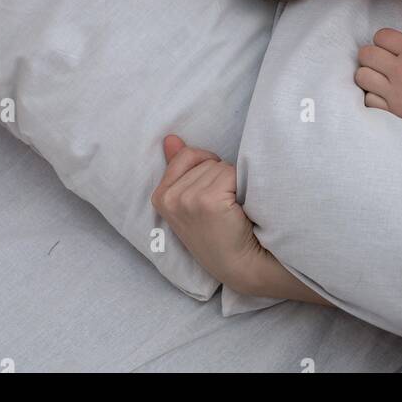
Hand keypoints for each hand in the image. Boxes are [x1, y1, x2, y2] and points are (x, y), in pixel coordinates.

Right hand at [151, 134, 265, 293]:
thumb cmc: (219, 231)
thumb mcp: (192, 200)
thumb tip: (171, 138)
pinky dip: (241, 188)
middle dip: (220, 178)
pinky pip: (232, 174)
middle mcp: (169, 198)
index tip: (213, 195)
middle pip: (206, 161)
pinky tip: (237, 211)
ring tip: (230, 211)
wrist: (239, 263)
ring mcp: (187, 199)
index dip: (208, 168)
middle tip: (223, 208)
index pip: (187, 155)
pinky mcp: (207, 201)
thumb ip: (180, 167)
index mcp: (160, 196)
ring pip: (220, 167)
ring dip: (232, 184)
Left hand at [355, 27, 401, 142]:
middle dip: (372, 54)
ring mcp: (396, 94)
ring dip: (369, 75)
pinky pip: (369, 101)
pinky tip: (385, 97)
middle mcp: (401, 70)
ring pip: (361, 77)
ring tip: (380, 78)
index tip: (392, 46)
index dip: (385, 39)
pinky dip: (373, 97)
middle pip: (366, 54)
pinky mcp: (396, 114)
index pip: (381, 36)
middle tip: (382, 61)